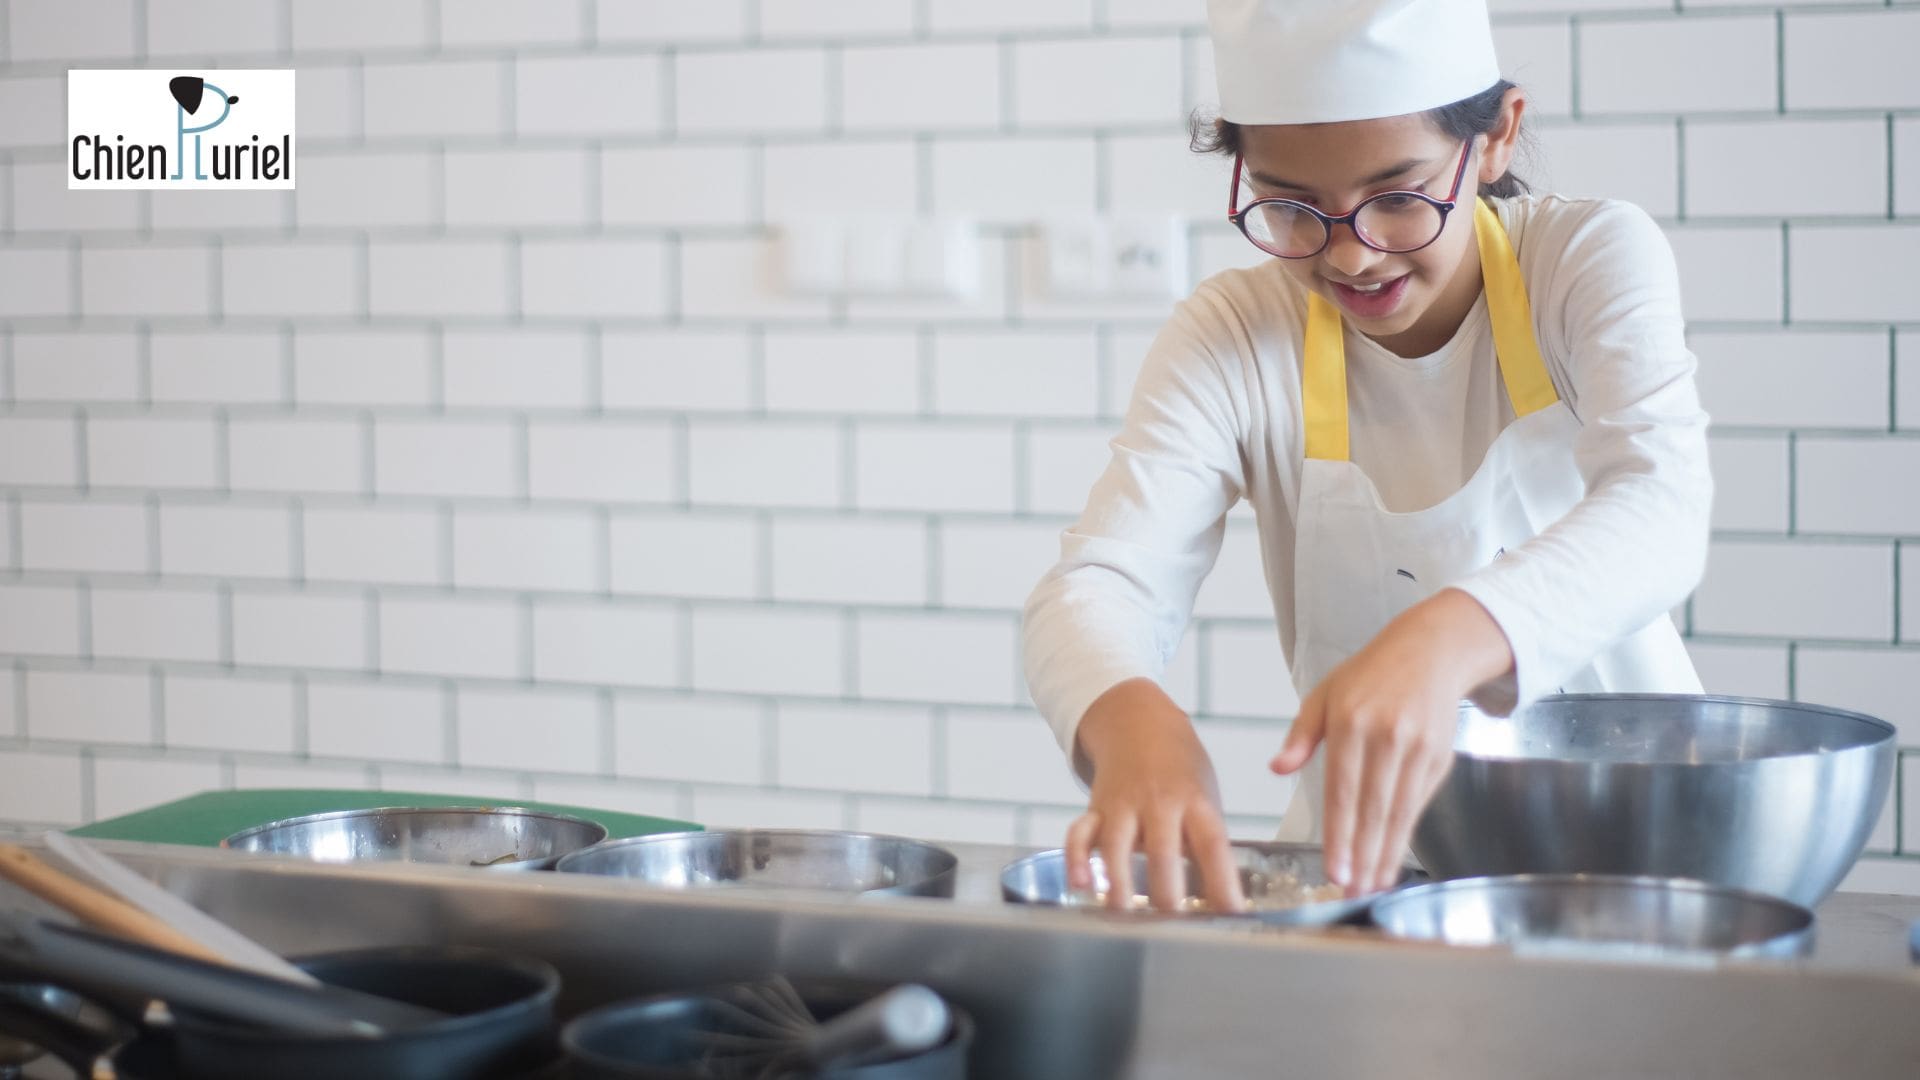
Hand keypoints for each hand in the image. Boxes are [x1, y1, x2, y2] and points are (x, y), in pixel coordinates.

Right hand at [1064, 679, 1247, 913]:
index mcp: (1195, 802)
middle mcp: (1159, 803)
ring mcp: (1124, 805)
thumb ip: (1205, 840)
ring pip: (1117, 845)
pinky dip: (1075, 858)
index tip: (1232, 915)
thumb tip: (1220, 896)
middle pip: (1163, 851)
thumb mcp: (1205, 795)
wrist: (1138, 723)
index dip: (1223, 882)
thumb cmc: (1179, 769)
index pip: (1213, 846)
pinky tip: (1080, 884)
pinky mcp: (1096, 809)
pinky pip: (1080, 833)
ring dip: (1119, 882)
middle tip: (1173, 926)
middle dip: (1167, 892)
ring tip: (1124, 915)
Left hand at [1269, 589, 1513, 896]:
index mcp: (1350, 722)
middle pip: (1372, 808)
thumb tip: (1276, 768)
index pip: (1342, 790)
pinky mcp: (1438, 757)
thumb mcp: (1325, 694)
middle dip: (1362, 855)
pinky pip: (1419, 804)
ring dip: (1385, 854)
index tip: (1333, 869)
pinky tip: (1393, 860)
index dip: (1339, 834)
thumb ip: (1300, 735)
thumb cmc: (1370, 675)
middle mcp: (1386, 736)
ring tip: (1371, 887)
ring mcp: (1416, 748)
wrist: (1430, 650)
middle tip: (1351, 891)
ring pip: (1398, 812)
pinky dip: (1405, 835)